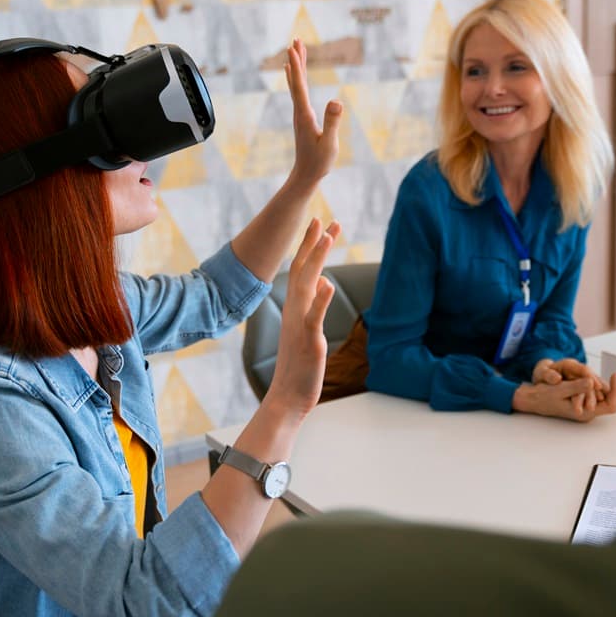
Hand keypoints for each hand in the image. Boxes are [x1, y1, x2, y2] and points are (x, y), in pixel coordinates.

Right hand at [262, 218, 340, 419]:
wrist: (287, 397)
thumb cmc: (299, 367)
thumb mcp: (308, 331)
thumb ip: (314, 307)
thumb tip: (323, 284)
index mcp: (295, 308)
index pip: (302, 269)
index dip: (310, 245)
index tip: (320, 223)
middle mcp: (295, 312)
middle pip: (303, 270)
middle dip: (313, 243)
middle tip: (323, 219)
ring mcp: (301, 325)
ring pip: (307, 286)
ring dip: (316, 260)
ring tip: (326, 237)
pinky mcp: (309, 342)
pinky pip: (314, 318)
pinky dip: (321, 301)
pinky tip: (328, 284)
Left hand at [285, 38, 342, 183]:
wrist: (306, 175)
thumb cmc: (319, 162)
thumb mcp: (329, 143)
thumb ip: (332, 122)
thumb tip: (336, 101)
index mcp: (305, 115)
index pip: (300, 86)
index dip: (297, 66)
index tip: (293, 48)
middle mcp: (300, 111)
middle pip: (296, 80)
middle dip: (296, 59)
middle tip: (294, 39)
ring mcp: (300, 113)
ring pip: (297, 84)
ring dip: (297, 66)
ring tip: (296, 49)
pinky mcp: (304, 117)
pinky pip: (300, 92)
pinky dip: (298, 78)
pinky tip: (295, 73)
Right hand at [532, 357, 607, 412]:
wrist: (534, 400)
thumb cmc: (545, 396)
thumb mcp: (560, 389)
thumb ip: (577, 387)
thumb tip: (591, 382)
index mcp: (585, 413)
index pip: (611, 405)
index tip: (614, 374)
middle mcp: (588, 413)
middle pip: (609, 400)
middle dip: (607, 385)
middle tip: (601, 373)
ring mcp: (586, 408)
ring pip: (602, 396)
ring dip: (599, 384)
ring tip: (589, 374)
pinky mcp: (582, 403)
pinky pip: (595, 393)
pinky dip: (593, 384)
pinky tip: (585, 376)